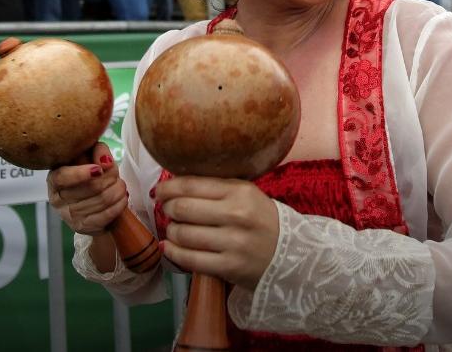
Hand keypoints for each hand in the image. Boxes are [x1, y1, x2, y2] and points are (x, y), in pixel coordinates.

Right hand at [46, 144, 127, 235]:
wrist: (88, 207)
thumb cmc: (86, 178)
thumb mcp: (88, 159)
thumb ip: (96, 151)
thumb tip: (105, 158)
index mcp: (54, 180)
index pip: (63, 177)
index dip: (81, 173)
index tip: (98, 169)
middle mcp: (57, 200)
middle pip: (90, 187)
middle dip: (110, 178)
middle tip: (117, 175)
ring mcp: (69, 216)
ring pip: (102, 200)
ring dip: (118, 190)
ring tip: (121, 185)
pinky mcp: (83, 227)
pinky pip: (106, 215)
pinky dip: (119, 204)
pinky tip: (122, 198)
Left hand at [157, 176, 278, 290]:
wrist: (292, 256)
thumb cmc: (262, 221)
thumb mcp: (247, 195)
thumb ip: (215, 188)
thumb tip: (173, 183)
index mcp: (240, 192)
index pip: (191, 185)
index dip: (168, 188)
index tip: (159, 191)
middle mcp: (236, 215)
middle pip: (182, 208)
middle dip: (168, 209)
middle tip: (168, 210)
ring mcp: (233, 243)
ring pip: (182, 234)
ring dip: (171, 231)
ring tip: (174, 230)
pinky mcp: (228, 267)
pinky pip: (189, 259)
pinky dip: (173, 252)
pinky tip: (170, 247)